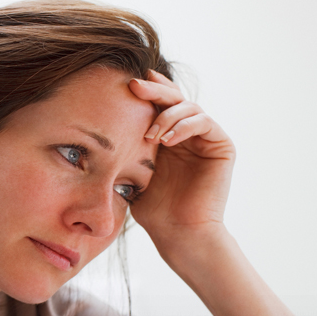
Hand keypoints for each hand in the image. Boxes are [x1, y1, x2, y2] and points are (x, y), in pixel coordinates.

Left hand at [127, 70, 234, 245]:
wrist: (178, 233)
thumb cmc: (153, 210)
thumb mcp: (131, 172)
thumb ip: (124, 148)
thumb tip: (95, 127)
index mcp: (167, 137)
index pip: (158, 104)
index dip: (146, 90)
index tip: (125, 82)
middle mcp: (187, 134)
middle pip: (174, 98)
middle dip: (154, 90)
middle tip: (134, 86)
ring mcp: (205, 139)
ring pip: (189, 106)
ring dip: (166, 115)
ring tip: (150, 135)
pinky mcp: (221, 146)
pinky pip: (204, 122)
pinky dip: (184, 125)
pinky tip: (166, 139)